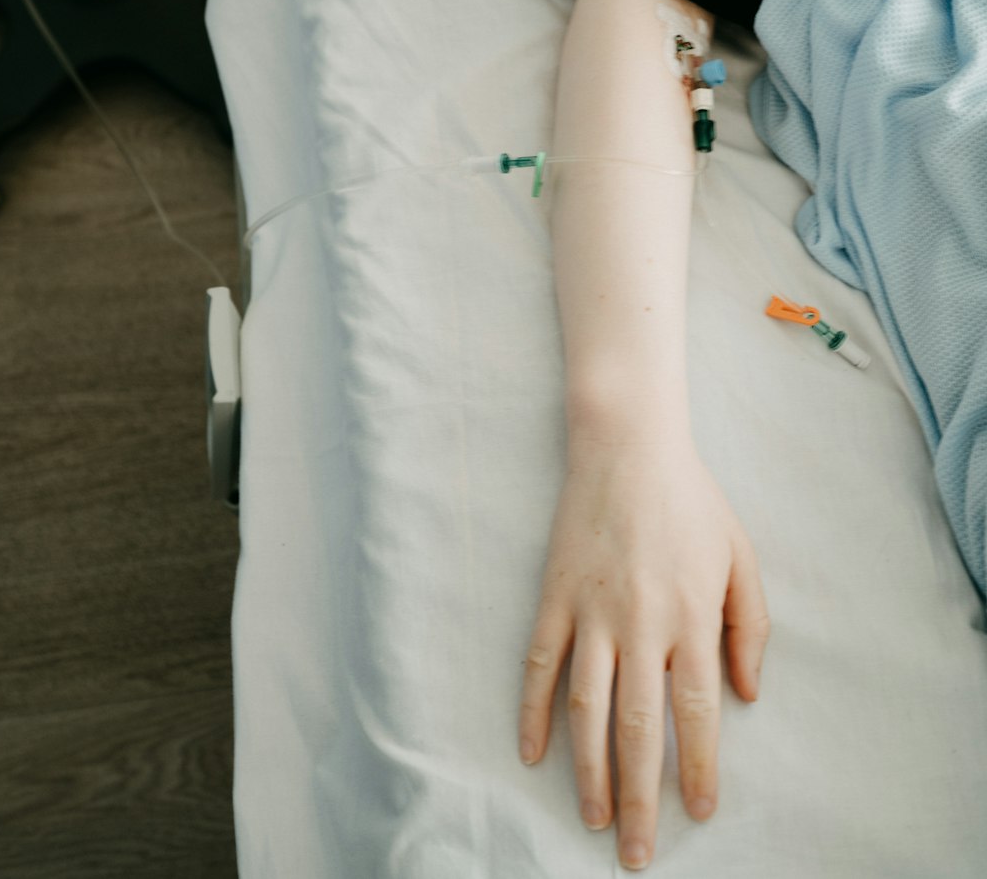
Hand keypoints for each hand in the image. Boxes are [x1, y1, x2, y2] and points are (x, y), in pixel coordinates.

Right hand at [517, 431, 769, 869]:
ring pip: (586, 707)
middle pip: (637, 727)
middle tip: (637, 851)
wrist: (627, 444)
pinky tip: (532, 752)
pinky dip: (533, 710)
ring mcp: (592, 610)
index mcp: (692, 615)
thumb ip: (752, 627)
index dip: (696, 768)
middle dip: (639, 797)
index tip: (699, 810)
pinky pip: (541, 664)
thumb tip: (747, 694)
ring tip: (593, 818)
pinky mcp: (555, 595)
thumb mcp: (742, 556)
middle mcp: (641, 622)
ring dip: (589, 770)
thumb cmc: (692, 500)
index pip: (694, 713)